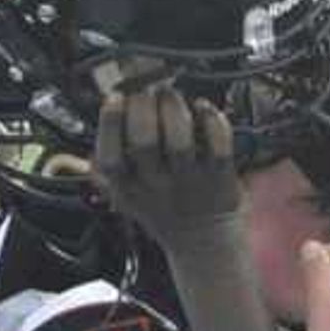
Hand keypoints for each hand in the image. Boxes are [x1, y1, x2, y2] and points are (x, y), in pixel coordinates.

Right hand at [88, 76, 245, 236]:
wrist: (203, 242)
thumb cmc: (163, 206)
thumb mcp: (125, 191)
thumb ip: (110, 158)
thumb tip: (109, 105)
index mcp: (127, 188)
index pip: (110, 158)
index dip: (110, 123)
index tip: (115, 97)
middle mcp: (157, 187)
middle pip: (144, 142)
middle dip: (143, 105)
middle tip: (148, 89)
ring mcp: (189, 183)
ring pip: (180, 141)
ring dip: (174, 108)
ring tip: (172, 96)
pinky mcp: (220, 178)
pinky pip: (218, 145)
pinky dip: (212, 120)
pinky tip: (203, 109)